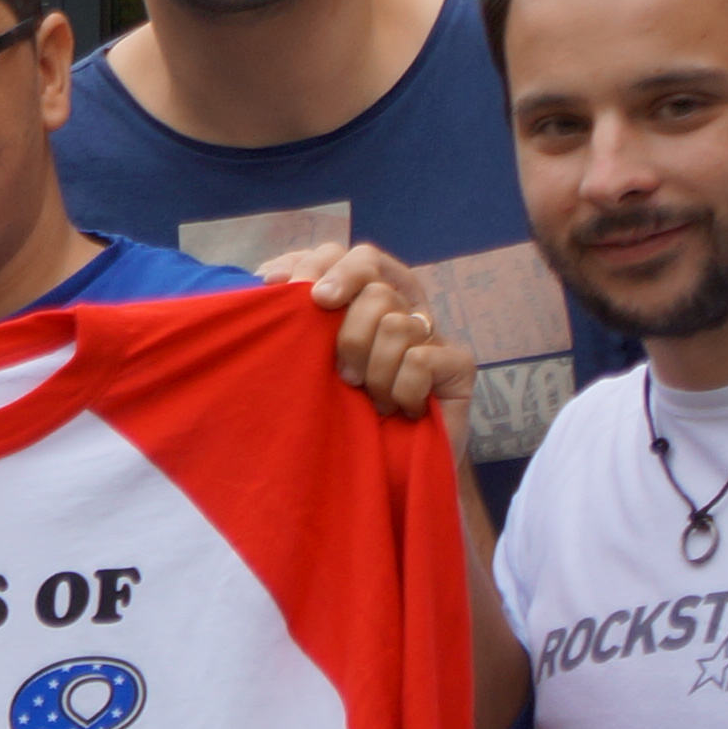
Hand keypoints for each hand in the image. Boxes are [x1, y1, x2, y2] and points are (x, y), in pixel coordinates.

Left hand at [260, 243, 471, 426]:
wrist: (384, 473)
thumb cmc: (340, 415)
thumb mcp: (307, 361)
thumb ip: (295, 315)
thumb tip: (268, 273)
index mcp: (370, 299)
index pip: (357, 255)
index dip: (325, 267)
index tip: (293, 293)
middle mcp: (406, 308)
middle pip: (375, 288)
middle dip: (349, 336)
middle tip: (344, 377)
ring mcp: (435, 335)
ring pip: (395, 325)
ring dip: (374, 372)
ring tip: (372, 400)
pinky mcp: (459, 363)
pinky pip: (419, 359)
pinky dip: (400, 390)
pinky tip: (401, 409)